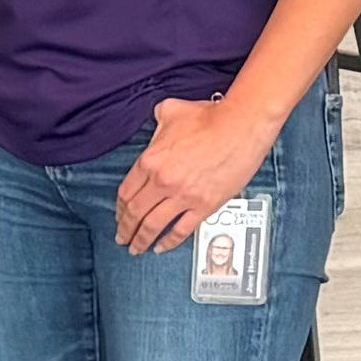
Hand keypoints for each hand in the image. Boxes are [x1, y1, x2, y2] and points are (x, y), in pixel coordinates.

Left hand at [117, 95, 276, 256]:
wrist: (241, 125)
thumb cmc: (209, 117)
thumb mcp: (171, 111)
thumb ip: (158, 120)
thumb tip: (157, 119)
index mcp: (150, 161)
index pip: (126, 191)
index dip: (120, 208)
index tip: (119, 216)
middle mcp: (163, 181)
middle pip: (136, 212)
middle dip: (125, 228)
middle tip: (122, 238)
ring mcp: (184, 196)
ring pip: (154, 225)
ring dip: (142, 239)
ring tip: (136, 248)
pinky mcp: (205, 205)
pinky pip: (183, 229)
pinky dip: (170, 241)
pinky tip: (162, 247)